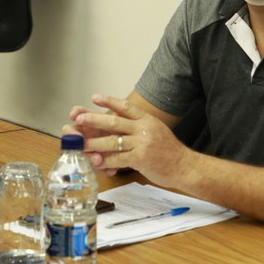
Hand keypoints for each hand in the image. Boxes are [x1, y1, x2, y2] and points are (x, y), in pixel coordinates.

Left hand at [70, 93, 191, 186]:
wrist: (184, 166)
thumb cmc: (169, 150)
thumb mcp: (156, 130)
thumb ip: (139, 125)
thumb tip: (119, 122)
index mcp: (147, 119)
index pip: (126, 107)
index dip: (109, 101)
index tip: (95, 97)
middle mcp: (144, 128)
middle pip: (114, 122)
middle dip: (94, 119)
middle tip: (79, 118)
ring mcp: (142, 143)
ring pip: (112, 141)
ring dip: (94, 143)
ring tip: (80, 144)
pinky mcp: (140, 159)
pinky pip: (117, 159)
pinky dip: (105, 161)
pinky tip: (95, 162)